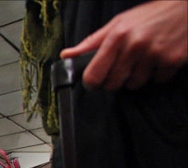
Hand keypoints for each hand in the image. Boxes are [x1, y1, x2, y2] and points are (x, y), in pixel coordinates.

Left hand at [60, 0, 187, 89]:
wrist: (187, 7)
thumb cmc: (151, 15)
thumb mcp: (119, 23)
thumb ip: (92, 42)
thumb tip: (67, 55)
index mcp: (117, 36)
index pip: (94, 75)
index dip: (92, 82)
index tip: (95, 82)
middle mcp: (134, 45)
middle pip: (113, 84)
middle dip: (115, 80)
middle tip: (123, 68)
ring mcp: (154, 54)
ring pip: (134, 84)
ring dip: (137, 77)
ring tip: (144, 60)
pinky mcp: (172, 60)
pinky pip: (157, 81)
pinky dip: (158, 74)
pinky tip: (160, 59)